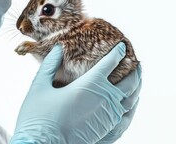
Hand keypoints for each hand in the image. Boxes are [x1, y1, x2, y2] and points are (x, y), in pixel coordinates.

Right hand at [10, 42, 141, 143]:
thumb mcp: (39, 86)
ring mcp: (109, 115)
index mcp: (89, 84)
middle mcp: (105, 98)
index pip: (110, 63)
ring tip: (137, 79)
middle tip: (136, 63)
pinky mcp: (109, 129)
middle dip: (134, 69)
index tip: (122, 46)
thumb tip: (57, 48)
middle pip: (129, 81)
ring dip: (137, 85)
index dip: (118, 52)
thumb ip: (50, 65)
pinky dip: (133, 103)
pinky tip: (131, 101)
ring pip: (132, 97)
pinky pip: (128, 114)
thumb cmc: (38, 117)